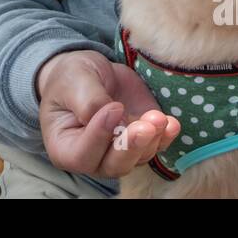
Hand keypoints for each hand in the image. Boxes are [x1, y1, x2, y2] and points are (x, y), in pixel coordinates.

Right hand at [35, 49, 181, 178]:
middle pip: (114, 165)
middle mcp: (93, 157)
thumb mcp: (74, 81)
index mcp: (65, 147)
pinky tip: (172, 124)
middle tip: (144, 126)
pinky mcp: (142, 139)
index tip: (113, 108)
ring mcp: (120, 150)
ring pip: (138, 157)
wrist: (91, 71)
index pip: (82, 154)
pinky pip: (156, 146)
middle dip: (131, 147)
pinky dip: (166, 136)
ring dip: (152, 140)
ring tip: (158, 117)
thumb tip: (115, 119)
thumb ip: (89, 101)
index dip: (99, 136)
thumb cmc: (72, 77)